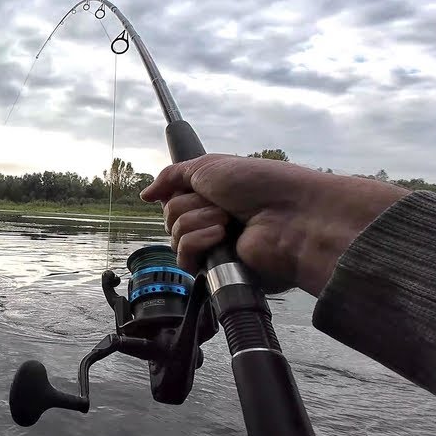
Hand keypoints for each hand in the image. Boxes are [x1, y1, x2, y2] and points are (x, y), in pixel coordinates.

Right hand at [140, 154, 409, 296]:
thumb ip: (171, 177)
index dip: (178, 192)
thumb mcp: (208, 166)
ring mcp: (215, 245)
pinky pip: (185, 257)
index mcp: (213, 196)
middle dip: (191, 205)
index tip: (193, 187)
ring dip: (197, 220)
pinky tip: (220, 235)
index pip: (173, 198)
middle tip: (221, 203)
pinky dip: (198, 242)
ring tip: (227, 219)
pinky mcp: (218, 268)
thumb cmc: (258, 184)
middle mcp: (212, 220)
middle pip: (170, 216)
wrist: (289, 214)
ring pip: (175, 236)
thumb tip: (146, 194)